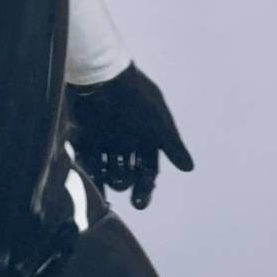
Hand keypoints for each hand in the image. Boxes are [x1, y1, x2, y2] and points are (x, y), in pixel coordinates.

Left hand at [65, 61, 193, 209]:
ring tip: (108, 185)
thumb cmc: (135, 98)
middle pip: (129, 169)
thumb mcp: (158, 122)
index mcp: (147, 133)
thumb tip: (189, 168)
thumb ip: (172, 145)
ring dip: (110, 178)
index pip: (149, 166)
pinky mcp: (87, 132)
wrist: (101, 76)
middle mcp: (128, 136)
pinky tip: (91, 182)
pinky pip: (89, 157)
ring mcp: (107, 135)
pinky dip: (90, 170)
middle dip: (128, 184)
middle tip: (124, 192)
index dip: (146, 185)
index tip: (140, 201)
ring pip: (109, 165)